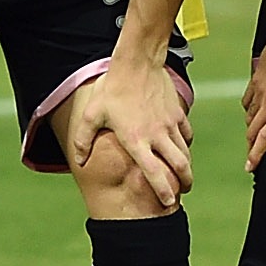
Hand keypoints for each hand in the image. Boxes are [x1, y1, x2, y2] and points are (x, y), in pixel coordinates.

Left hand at [65, 55, 196, 209]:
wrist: (137, 62)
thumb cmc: (112, 88)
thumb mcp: (92, 114)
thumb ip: (83, 140)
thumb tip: (79, 161)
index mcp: (136, 140)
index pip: (155, 172)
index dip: (163, 190)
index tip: (169, 203)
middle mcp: (157, 135)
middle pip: (179, 166)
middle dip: (184, 183)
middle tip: (182, 192)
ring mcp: (169, 124)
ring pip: (185, 152)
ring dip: (186, 167)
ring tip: (184, 176)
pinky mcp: (177, 113)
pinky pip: (186, 134)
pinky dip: (186, 145)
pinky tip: (181, 147)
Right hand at [243, 25, 265, 166]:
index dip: (257, 155)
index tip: (251, 167)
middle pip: (253, 132)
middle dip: (252, 147)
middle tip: (254, 157)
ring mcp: (261, 90)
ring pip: (249, 117)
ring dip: (251, 130)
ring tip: (256, 138)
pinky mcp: (257, 78)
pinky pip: (247, 101)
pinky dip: (249, 110)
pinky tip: (255, 111)